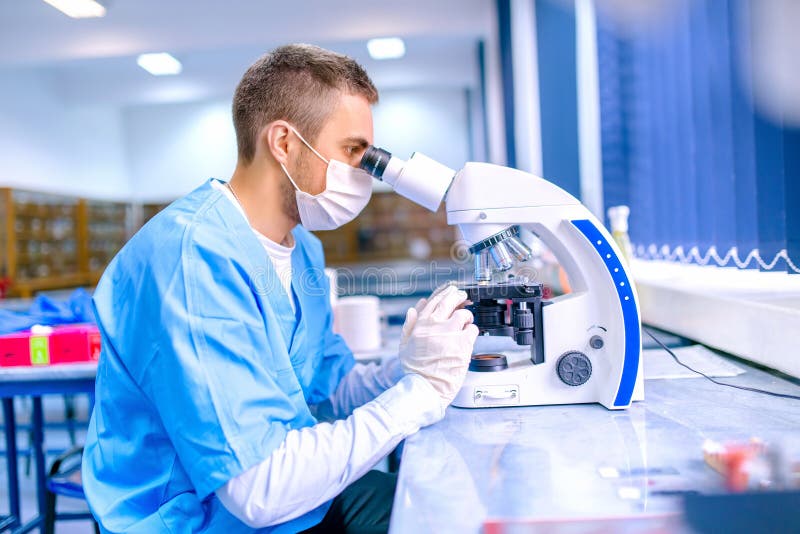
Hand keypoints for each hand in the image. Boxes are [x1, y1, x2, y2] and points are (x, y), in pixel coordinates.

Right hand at [398, 285, 478, 407]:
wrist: (425, 388)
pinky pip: (473, 329)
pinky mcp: (464, 343)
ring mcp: (451, 333)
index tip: (450, 291)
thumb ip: (409, 326)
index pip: (434, 301)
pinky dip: (472, 331)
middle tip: (463, 296)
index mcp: (421, 324)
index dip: (443, 293)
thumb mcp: (404, 346)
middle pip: (450, 300)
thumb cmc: (415, 371)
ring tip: (466, 322)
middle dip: (458, 295)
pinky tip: (469, 337)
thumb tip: (413, 309)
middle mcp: (436, 325)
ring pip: (464, 313)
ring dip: (466, 316)